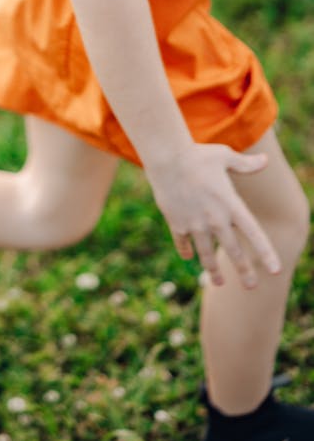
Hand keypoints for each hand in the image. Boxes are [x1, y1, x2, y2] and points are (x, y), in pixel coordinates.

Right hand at [145, 143, 281, 288]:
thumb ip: (246, 164)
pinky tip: (188, 256)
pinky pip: (182, 243)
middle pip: (233, 251)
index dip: (265, 253)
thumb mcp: (225, 157)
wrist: (166, 157)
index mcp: (231, 204)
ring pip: (206, 254)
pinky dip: (186, 250)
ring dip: (213, 270)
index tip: (275, 270)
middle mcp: (215, 219)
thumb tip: (266, 161)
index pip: (254, 234)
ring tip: (219, 282)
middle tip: (251, 286)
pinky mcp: (176, 223)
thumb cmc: (197, 154)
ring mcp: (195, 223)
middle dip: (244, 270)